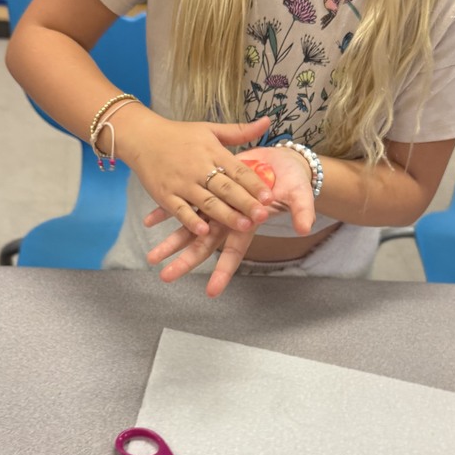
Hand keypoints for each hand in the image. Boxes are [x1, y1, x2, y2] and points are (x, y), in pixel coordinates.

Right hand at [119, 111, 274, 237]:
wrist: (142, 138)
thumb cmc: (179, 135)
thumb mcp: (210, 129)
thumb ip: (240, 131)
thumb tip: (267, 122)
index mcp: (212, 151)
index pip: (238, 169)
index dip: (254, 183)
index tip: (270, 196)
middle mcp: (198, 168)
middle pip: (226, 188)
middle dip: (245, 202)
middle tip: (263, 215)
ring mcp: (181, 183)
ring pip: (207, 202)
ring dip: (225, 215)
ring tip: (244, 226)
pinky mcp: (165, 195)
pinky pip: (179, 210)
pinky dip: (190, 221)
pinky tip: (203, 232)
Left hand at [145, 143, 316, 295]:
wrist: (281, 162)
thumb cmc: (292, 182)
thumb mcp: (300, 195)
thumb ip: (302, 211)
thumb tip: (305, 227)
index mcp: (248, 225)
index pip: (234, 253)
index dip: (223, 271)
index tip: (212, 291)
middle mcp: (228, 221)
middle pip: (204, 246)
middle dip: (185, 262)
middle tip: (166, 276)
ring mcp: (216, 208)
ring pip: (189, 229)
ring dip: (170, 243)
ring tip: (151, 257)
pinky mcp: (208, 191)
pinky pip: (183, 204)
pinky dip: (166, 212)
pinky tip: (149, 220)